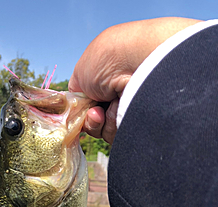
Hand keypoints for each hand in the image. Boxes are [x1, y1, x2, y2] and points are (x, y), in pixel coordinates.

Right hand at [69, 17, 201, 143]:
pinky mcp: (139, 121)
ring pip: (104, 130)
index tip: (79, 107)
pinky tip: (122, 110)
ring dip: (101, 122)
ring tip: (112, 104)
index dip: (80, 108)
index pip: (87, 103)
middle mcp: (119, 92)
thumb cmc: (109, 60)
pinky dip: (114, 125)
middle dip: (90, 119)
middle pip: (94, 120)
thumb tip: (79, 106)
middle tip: (96, 111)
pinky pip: (118, 136)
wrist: (141, 64)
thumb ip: (76, 91)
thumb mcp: (81, 72)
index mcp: (106, 76)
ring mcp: (129, 107)